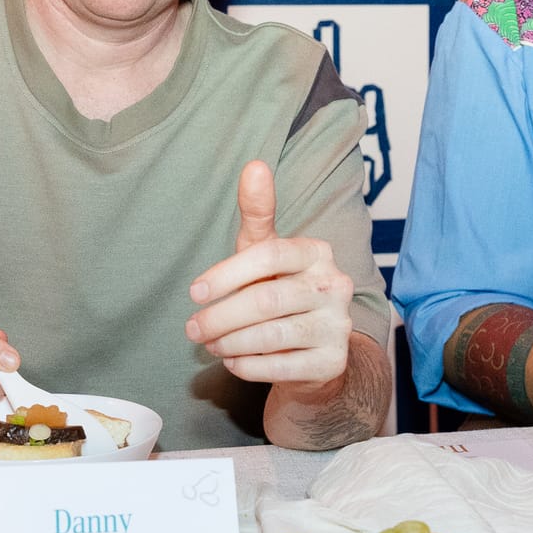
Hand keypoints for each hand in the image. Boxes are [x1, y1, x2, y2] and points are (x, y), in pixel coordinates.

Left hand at [187, 160, 354, 384]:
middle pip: (268, 299)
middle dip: (221, 316)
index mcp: (317, 251)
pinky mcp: (334, 361)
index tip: (194, 293)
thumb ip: (258, 212)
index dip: (227, 274)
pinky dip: (248, 366)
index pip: (269, 255)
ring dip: (230, 343)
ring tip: (210, 345)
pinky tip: (232, 361)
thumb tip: (255, 165)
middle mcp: (336, 285)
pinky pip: (282, 367)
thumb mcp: (265, 251)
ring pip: (273, 335)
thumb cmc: (280, 290)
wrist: (313, 350)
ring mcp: (339, 324)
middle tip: (192, 329)